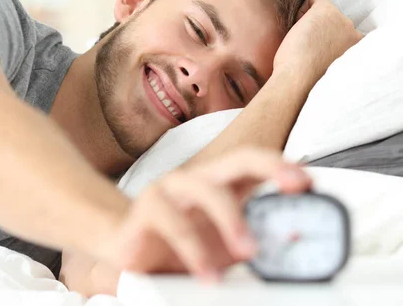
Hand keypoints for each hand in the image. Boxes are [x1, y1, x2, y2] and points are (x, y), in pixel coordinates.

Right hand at [99, 147, 311, 279]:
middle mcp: (197, 180)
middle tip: (295, 187)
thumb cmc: (176, 245)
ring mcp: (170, 189)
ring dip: (232, 219)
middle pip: (237, 159)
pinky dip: (194, 250)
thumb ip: (253, 241)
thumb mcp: (222, 248)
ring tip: (248, 252)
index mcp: (218, 185)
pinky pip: (173, 223)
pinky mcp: (146, 209)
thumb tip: (292, 242)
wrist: (125, 249)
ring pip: (206, 190)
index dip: (281, 166)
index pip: (253, 163)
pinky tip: (206, 273)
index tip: (308, 181)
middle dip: (270, 168)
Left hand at [273, 0, 363, 85]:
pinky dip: (301, 10)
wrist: (298, 81)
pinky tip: (298, 29)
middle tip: (307, 50)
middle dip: (317, 30)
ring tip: (303, 43)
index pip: (340, 32)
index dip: (322, 39)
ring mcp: (343, 21)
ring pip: (322, 11)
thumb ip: (334, 51)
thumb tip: (323, 43)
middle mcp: (355, 33)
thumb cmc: (305, 79)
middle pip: (331, 21)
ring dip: (309, 24)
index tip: (315, 54)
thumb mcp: (329, 67)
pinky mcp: (327, 11)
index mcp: (358, 48)